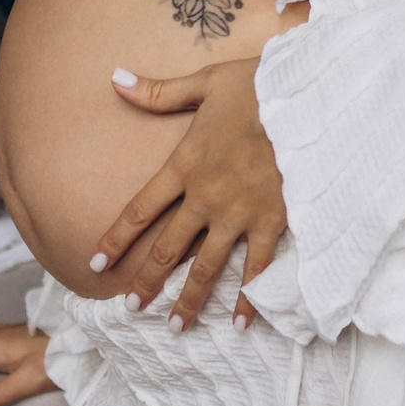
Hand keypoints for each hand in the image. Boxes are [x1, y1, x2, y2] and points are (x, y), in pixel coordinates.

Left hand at [91, 56, 286, 330]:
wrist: (310, 98)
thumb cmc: (259, 86)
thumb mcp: (205, 82)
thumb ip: (159, 91)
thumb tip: (114, 78)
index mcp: (186, 164)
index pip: (140, 209)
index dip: (115, 239)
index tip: (95, 263)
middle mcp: (206, 196)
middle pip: (167, 248)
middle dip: (146, 281)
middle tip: (130, 307)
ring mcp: (239, 214)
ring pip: (206, 267)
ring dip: (188, 300)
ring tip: (175, 327)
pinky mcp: (273, 222)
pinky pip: (256, 269)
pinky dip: (247, 299)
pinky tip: (238, 324)